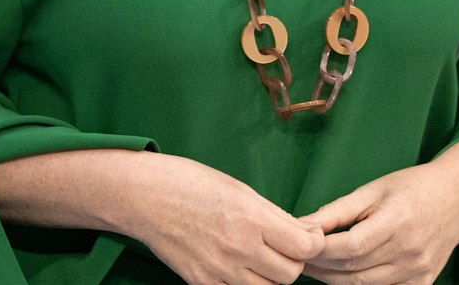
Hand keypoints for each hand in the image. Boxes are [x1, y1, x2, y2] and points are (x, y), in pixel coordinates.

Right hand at [120, 154, 324, 284]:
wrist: (145, 197)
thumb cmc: (191, 183)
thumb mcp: (240, 189)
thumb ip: (274, 215)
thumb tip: (305, 232)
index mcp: (251, 219)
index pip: (305, 247)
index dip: (313, 242)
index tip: (308, 235)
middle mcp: (238, 248)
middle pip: (290, 275)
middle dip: (293, 261)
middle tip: (284, 247)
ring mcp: (219, 271)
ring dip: (270, 276)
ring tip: (261, 257)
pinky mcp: (201, 283)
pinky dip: (244, 283)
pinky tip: (238, 266)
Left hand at [296, 163, 458, 284]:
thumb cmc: (412, 187)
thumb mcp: (374, 190)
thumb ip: (337, 211)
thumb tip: (301, 226)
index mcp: (398, 222)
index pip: (351, 246)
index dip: (320, 250)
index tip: (299, 245)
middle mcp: (411, 251)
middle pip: (354, 270)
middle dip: (321, 267)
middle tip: (298, 259)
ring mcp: (419, 271)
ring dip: (334, 280)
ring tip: (315, 266)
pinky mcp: (423, 283)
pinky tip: (342, 275)